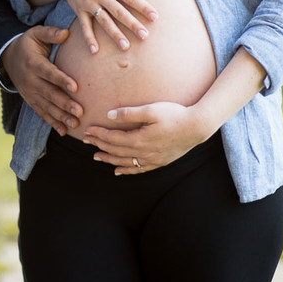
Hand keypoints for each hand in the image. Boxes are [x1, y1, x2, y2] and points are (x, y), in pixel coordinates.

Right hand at [2, 25, 82, 135]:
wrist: (8, 58)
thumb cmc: (28, 44)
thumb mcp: (36, 33)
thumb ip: (51, 33)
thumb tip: (66, 33)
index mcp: (33, 63)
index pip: (49, 73)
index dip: (61, 80)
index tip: (76, 87)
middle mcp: (30, 80)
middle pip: (49, 94)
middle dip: (65, 103)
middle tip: (80, 111)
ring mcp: (30, 93)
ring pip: (46, 107)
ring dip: (61, 116)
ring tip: (75, 124)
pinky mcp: (31, 101)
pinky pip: (41, 113)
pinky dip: (52, 123)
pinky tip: (63, 131)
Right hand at [35, 0, 157, 53]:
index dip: (142, 6)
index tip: (155, 17)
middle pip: (118, 12)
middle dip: (132, 24)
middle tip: (145, 36)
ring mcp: (88, 3)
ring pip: (104, 21)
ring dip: (115, 34)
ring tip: (126, 47)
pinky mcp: (79, 10)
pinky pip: (84, 26)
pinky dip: (89, 38)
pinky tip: (95, 51)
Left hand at [82, 102, 212, 175]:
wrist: (196, 128)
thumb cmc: (175, 115)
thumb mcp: (151, 110)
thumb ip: (129, 113)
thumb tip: (109, 115)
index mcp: (139, 139)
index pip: (112, 138)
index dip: (98, 135)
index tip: (87, 130)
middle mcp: (143, 153)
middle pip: (115, 150)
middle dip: (99, 145)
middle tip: (85, 141)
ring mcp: (151, 160)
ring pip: (124, 162)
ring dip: (109, 159)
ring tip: (96, 156)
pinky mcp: (159, 162)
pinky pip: (138, 170)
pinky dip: (126, 170)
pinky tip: (118, 171)